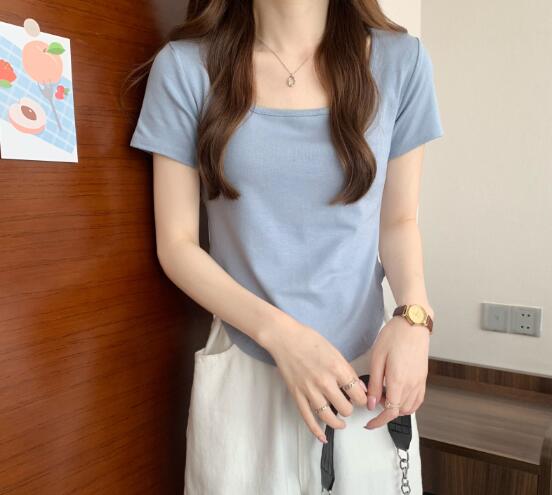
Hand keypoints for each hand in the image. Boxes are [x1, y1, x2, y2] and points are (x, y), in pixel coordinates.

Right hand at [262, 320, 368, 442]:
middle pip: (346, 408)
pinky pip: (308, 419)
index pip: (358, 395)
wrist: (285, 338)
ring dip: (338, 422)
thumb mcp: (335, 351)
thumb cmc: (309, 340)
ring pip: (329, 417)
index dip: (363, 399)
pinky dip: (316, 431)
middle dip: (350, 408)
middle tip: (348, 404)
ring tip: (341, 421)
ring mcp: (309, 390)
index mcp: (337, 369)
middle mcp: (325, 382)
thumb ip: (347, 371)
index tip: (362, 399)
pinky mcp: (297, 395)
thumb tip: (360, 389)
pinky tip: (323, 436)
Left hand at [364, 316, 429, 428]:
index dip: (378, 421)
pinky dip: (408, 404)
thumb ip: (373, 384)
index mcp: (398, 381)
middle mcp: (412, 385)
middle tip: (372, 406)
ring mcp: (420, 382)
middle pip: (399, 411)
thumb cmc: (394, 336)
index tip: (369, 424)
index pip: (389, 411)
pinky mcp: (423, 378)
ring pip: (409, 408)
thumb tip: (370, 403)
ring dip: (396, 410)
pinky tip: (398, 397)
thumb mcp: (377, 358)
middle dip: (385, 414)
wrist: (413, 324)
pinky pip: (418, 400)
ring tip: (383, 399)